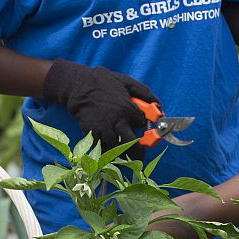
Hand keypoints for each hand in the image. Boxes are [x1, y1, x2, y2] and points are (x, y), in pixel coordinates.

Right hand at [43, 60, 158, 153]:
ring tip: (125, 153)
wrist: (78, 85)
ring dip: (122, 152)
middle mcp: (116, 121)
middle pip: (132, 144)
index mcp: (126, 108)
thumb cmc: (104, 82)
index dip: (143, 124)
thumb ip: (145, 93)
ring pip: (116, 149)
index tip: (139, 124)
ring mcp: (102, 128)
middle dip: (138, 152)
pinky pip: (101, 148)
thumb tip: (159, 106)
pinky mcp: (91, 132)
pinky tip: (110, 147)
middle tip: (140, 157)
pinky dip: (107, 150)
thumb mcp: (127, 82)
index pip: (141, 123)